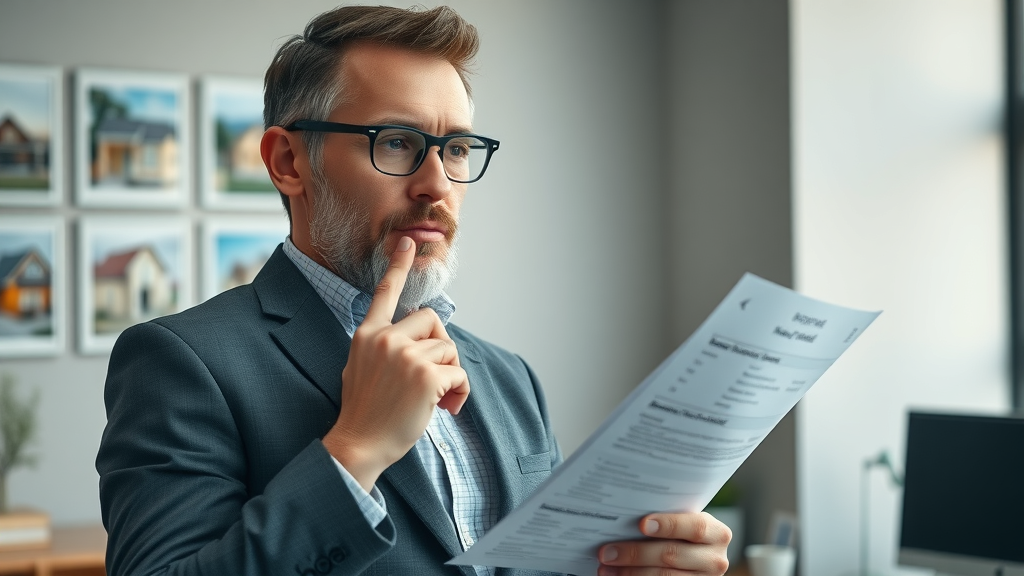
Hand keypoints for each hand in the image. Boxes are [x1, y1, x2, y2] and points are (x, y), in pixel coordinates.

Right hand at [321, 236, 469, 490]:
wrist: (359, 444)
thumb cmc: (365, 413)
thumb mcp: (360, 369)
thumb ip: (384, 347)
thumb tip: (417, 342)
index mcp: (367, 335)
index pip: (385, 293)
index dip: (398, 266)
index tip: (407, 242)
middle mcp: (385, 339)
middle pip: (434, 321)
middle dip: (442, 348)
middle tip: (436, 377)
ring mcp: (405, 356)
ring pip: (449, 349)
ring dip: (452, 375)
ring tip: (440, 399)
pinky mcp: (425, 375)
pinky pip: (459, 373)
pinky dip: (460, 392)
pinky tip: (447, 408)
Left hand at [597, 512, 731, 575]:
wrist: (695, 556)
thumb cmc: (683, 532)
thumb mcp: (685, 521)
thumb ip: (667, 517)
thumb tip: (624, 512)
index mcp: (717, 533)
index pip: (695, 527)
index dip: (669, 525)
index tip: (642, 524)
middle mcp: (715, 560)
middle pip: (672, 555)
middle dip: (635, 553)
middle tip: (607, 551)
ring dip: (629, 572)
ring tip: (605, 566)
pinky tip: (616, 575)